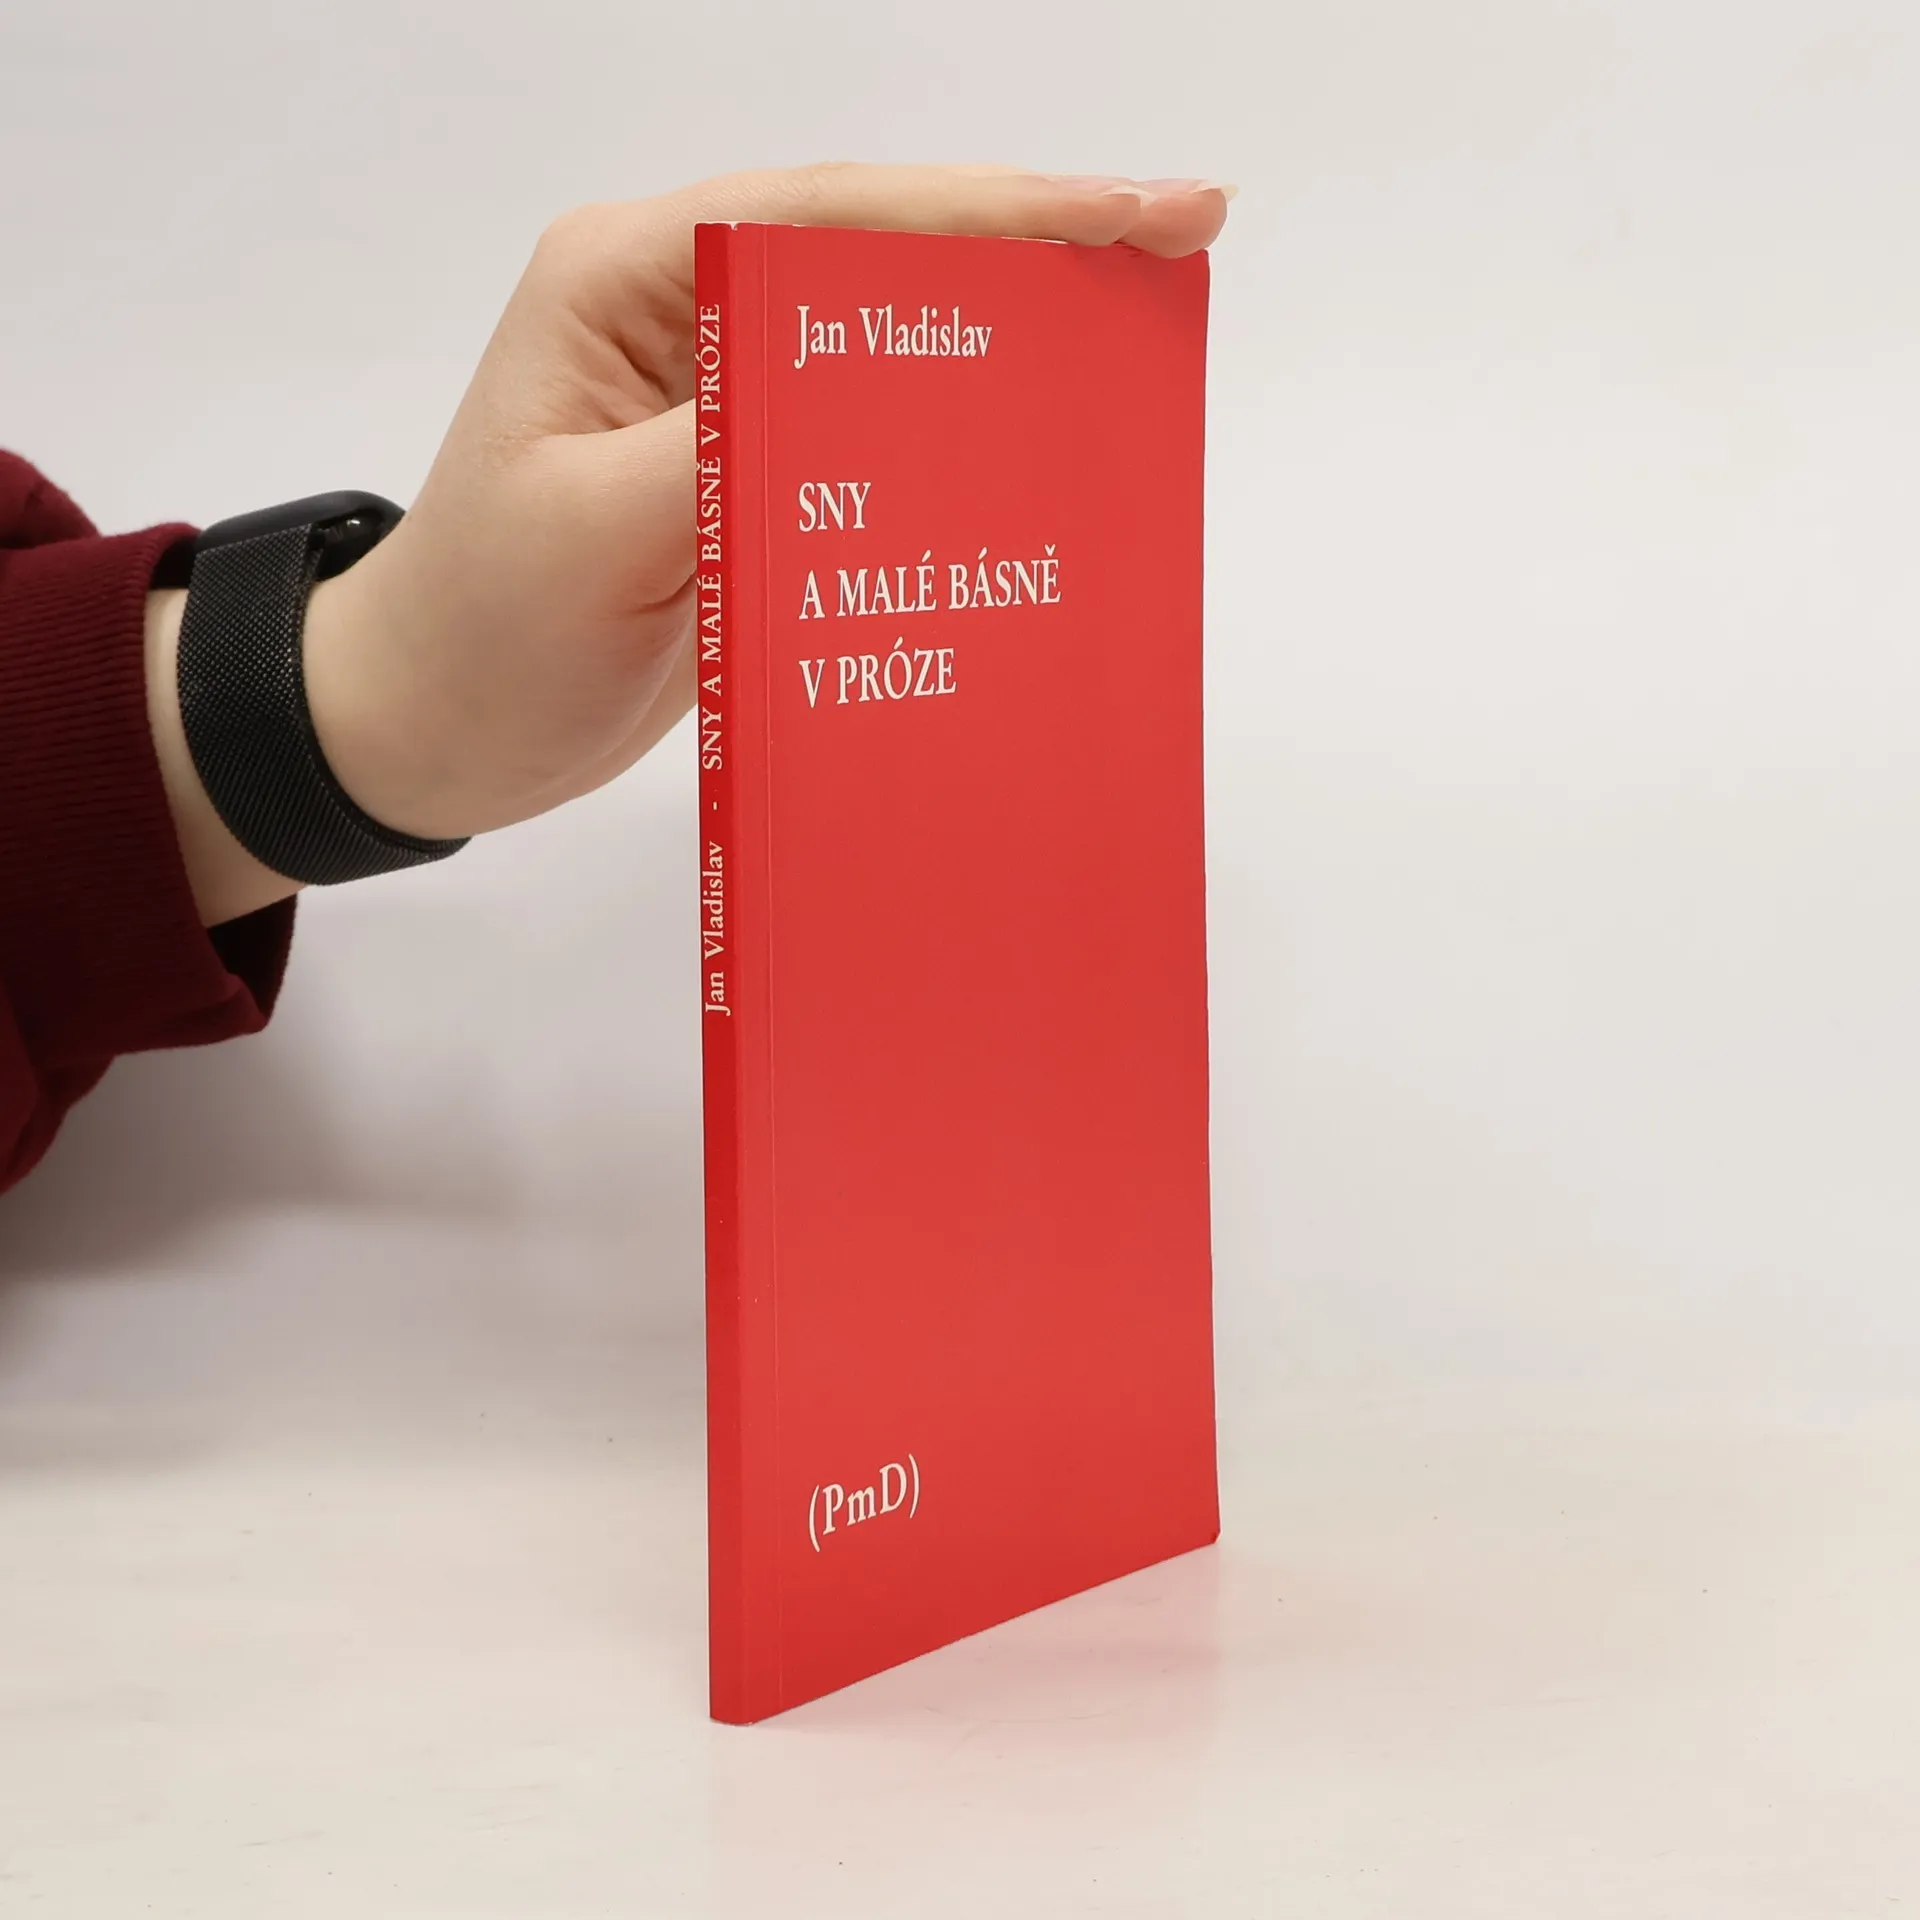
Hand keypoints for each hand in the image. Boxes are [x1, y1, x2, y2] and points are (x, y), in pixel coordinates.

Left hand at [147, 164, 1232, 923]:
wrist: (427, 730)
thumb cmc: (480, 628)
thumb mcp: (588, 531)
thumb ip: (731, 446)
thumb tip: (883, 399)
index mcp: (631, 279)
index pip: (841, 220)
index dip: (1000, 215)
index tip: (1138, 215)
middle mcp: (685, 316)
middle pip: (887, 265)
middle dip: (1033, 258)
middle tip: (1178, 255)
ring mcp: (722, 401)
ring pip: (893, 354)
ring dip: (1010, 351)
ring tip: (1138, 347)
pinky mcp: (748, 482)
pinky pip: (875, 449)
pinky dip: (959, 453)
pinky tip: (1038, 463)